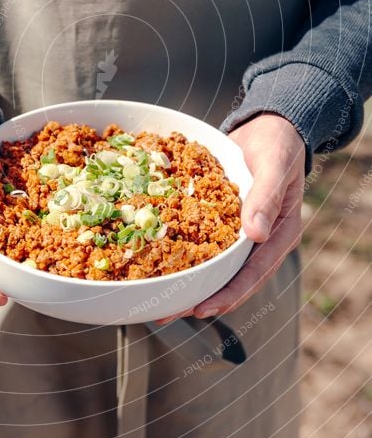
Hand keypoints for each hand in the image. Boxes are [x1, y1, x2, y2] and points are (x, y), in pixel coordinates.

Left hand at [159, 113, 304, 322]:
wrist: (267, 125)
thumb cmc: (278, 143)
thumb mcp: (276, 165)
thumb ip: (267, 196)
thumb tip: (257, 233)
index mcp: (278, 234)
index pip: (253, 273)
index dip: (228, 293)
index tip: (202, 308)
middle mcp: (259, 239)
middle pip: (230, 278)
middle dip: (201, 297)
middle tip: (168, 312)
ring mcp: (240, 231)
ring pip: (214, 264)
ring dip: (189, 280)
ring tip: (159, 299)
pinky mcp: (222, 220)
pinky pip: (203, 240)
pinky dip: (183, 251)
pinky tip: (159, 259)